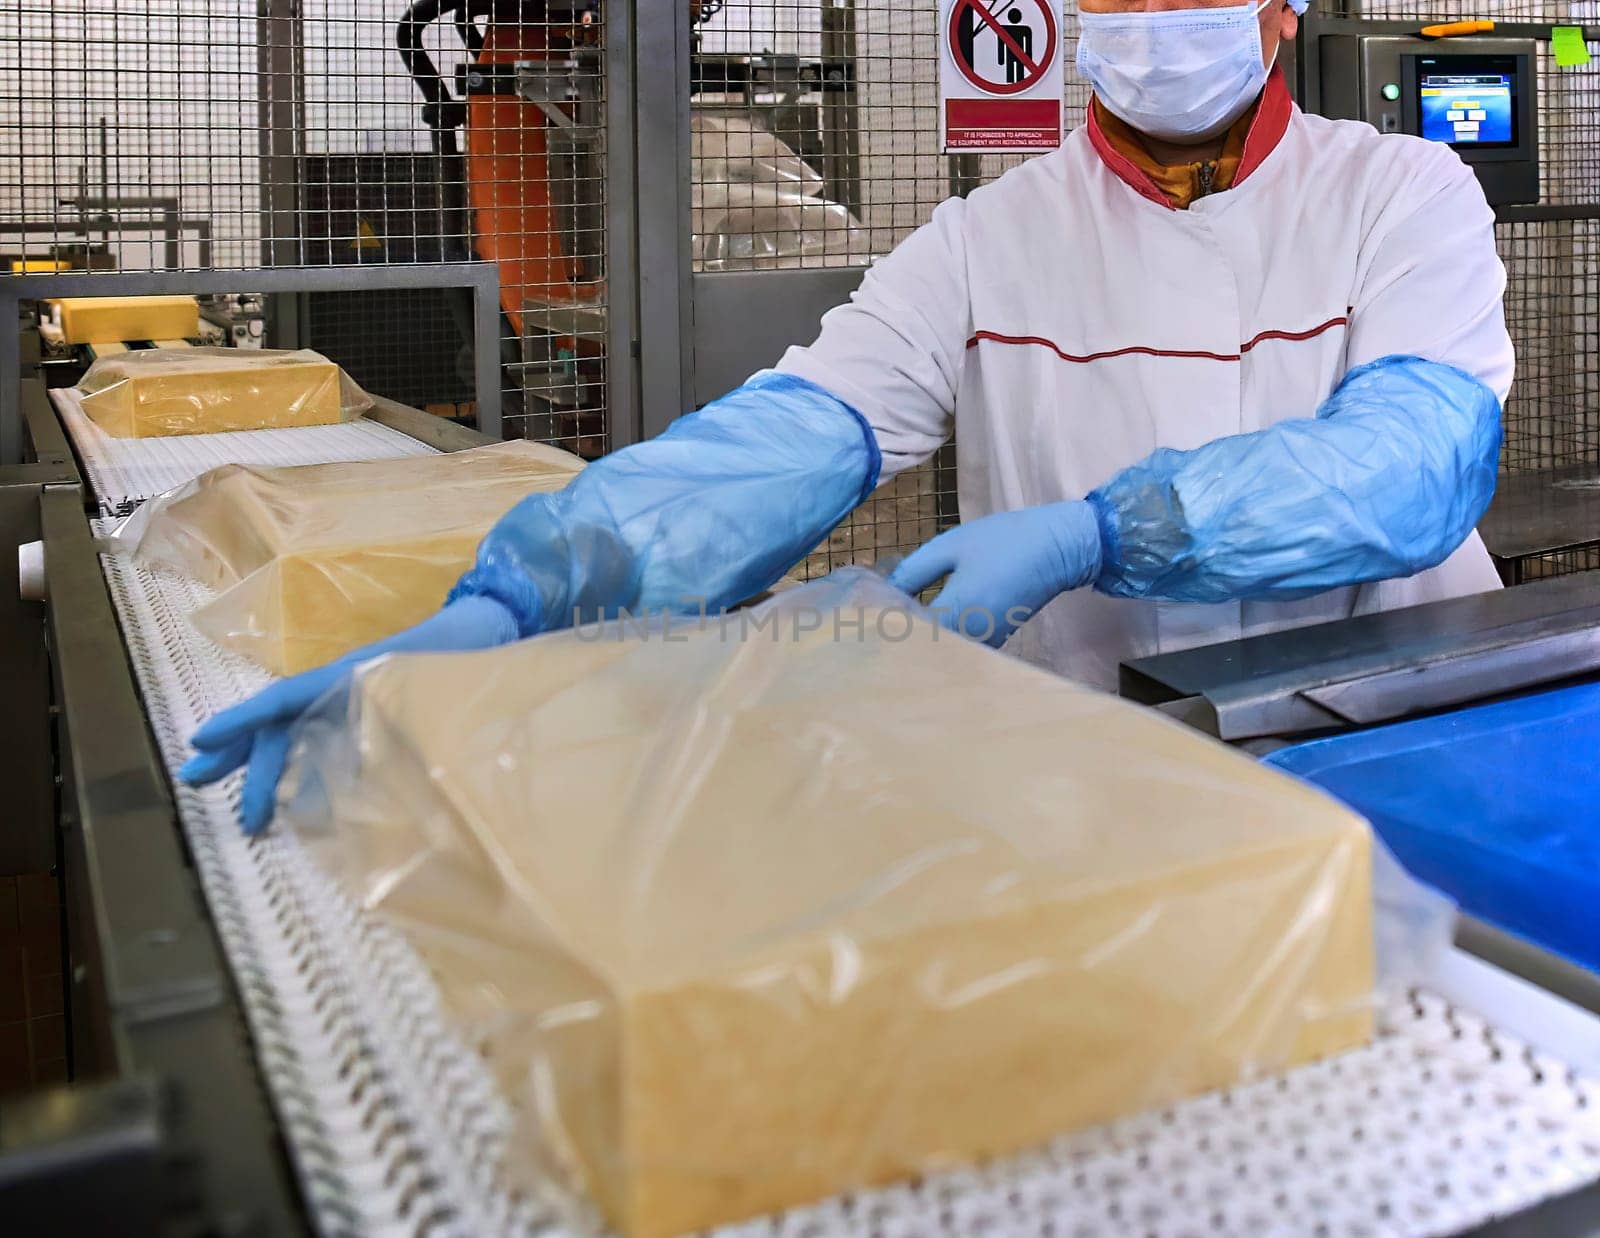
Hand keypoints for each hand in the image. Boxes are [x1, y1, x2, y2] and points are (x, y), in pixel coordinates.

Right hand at [180, 594, 519, 833]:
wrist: (494, 627)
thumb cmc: (465, 653)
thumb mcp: (431, 688)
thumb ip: (404, 727)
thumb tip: (375, 771)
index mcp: (349, 678)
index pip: (284, 700)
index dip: (243, 722)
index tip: (202, 740)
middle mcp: (345, 688)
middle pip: (282, 723)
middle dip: (240, 754)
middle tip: (196, 784)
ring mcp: (357, 701)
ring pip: (299, 733)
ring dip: (266, 766)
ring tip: (243, 809)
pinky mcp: (376, 714)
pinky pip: (327, 740)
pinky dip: (305, 767)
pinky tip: (295, 800)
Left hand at [887, 500, 1102, 646]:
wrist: (1058, 548)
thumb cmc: (1003, 541)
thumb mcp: (950, 547)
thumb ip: (912, 572)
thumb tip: (881, 592)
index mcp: (956, 612)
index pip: (906, 634)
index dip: (881, 626)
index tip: (862, 615)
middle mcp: (971, 638)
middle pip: (921, 651)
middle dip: (896, 637)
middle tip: (869, 622)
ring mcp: (985, 644)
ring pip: (940, 653)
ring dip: (918, 640)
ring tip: (891, 621)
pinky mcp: (994, 642)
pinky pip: (958, 649)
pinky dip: (939, 640)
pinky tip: (922, 624)